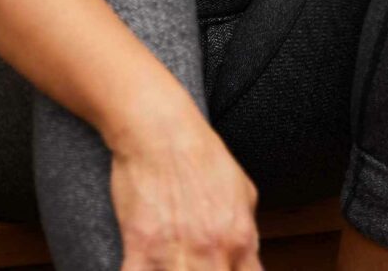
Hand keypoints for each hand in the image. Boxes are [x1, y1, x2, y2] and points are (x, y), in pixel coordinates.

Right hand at [108, 106, 263, 269]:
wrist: (161, 130)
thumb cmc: (200, 153)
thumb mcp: (242, 188)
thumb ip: (247, 226)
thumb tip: (246, 250)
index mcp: (240, 238)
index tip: (222, 268)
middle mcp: (212, 251)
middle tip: (195, 265)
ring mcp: (176, 252)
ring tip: (171, 263)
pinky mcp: (140, 247)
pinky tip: (141, 266)